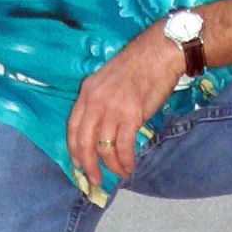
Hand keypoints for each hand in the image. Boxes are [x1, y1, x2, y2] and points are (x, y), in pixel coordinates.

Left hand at [67, 23, 183, 188]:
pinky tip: (129, 166)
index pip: (72, 126)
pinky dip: (125, 160)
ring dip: (111, 166)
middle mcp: (95, 101)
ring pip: (104, 148)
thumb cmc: (138, 65)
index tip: (78, 164)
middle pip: (84, 142)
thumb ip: (100, 100)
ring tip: (119, 173)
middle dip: (88, 165)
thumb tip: (102, 126)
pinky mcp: (132, 115)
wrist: (159, 52)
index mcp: (87, 92)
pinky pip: (123, 146)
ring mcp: (113, 109)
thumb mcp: (108, 79)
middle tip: (95, 179)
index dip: (74, 149)